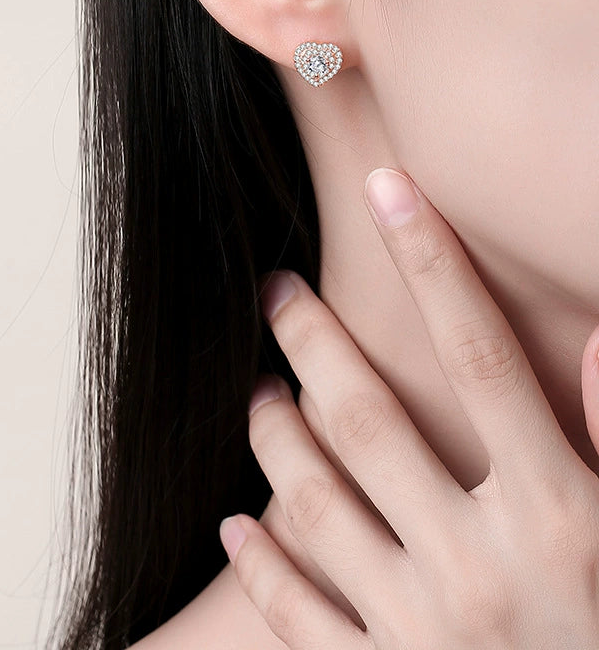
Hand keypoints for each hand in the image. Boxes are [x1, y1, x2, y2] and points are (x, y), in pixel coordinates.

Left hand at [218, 167, 598, 648]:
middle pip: (369, 419)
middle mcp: (478, 567)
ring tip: (255, 391)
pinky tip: (235, 522)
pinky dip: (262, 564)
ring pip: (314, 505)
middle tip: (275, 287)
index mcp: (558, 518)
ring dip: (274, 436)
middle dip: (315, 339)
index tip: (387, 189)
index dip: (433, 261)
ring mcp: (419, 633)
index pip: (480, 356)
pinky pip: (298, 616)